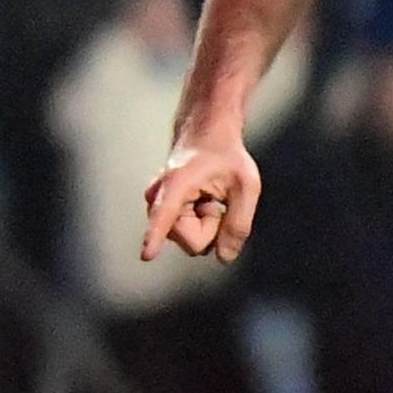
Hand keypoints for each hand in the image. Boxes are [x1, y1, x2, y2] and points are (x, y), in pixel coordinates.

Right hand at [141, 132, 263, 263]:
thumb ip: (238, 224)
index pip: (166, 215)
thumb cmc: (225, 156)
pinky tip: (200, 201)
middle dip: (210, 228)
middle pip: (190, 240)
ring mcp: (155, 204)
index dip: (156, 236)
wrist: (205, 135)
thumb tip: (225, 257)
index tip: (146, 255)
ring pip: (185, 239)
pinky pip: (181, 232)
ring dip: (204, 225)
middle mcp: (158, 197)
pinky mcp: (157, 210)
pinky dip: (197, 222)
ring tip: (208, 199)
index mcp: (177, 185)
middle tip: (217, 202)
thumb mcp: (246, 187)